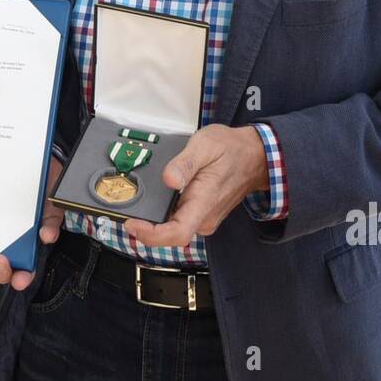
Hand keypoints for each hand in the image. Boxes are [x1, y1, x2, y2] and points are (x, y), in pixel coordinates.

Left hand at [0, 156, 63, 290]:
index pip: (24, 268)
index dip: (21, 278)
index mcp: (26, 241)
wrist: (31, 159)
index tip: (20, 279)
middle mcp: (4, 240)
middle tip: (0, 261)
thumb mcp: (52, 201)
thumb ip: (51, 219)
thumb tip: (47, 235)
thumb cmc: (43, 183)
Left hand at [122, 125, 267, 247]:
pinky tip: (154, 201)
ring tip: (136, 202)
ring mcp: (204, 218)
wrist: (255, 156)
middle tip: (125, 209)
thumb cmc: (231, 149)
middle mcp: (204, 217)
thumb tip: (169, 179)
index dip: (151, 235)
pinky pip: (178, 221)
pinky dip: (163, 215)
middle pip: (169, 235)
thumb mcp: (205, 145)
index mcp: (204, 202)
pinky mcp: (202, 214)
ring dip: (152, 221)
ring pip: (172, 229)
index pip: (176, 233)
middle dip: (144, 227)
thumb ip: (185, 163)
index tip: (132, 224)